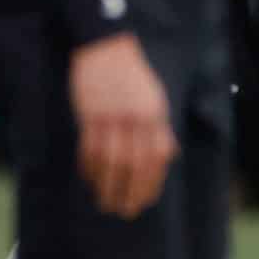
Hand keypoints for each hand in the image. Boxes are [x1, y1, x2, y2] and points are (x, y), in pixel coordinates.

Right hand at [69, 35, 174, 218]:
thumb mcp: (155, 98)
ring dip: (107, 185)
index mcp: (156, 114)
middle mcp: (136, 118)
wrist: (107, 47)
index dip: (151, 183)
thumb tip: (169, 155)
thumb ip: (160, 127)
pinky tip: (89, 179)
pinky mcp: (89, 114)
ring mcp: (111, 116)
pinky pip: (89, 148)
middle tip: (125, 210)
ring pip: (110, 161)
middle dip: (130, 191)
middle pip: (134, 164)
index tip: (145, 201)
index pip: (157, 158)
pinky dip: (89, 167)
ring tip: (105, 202)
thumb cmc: (133, 75)